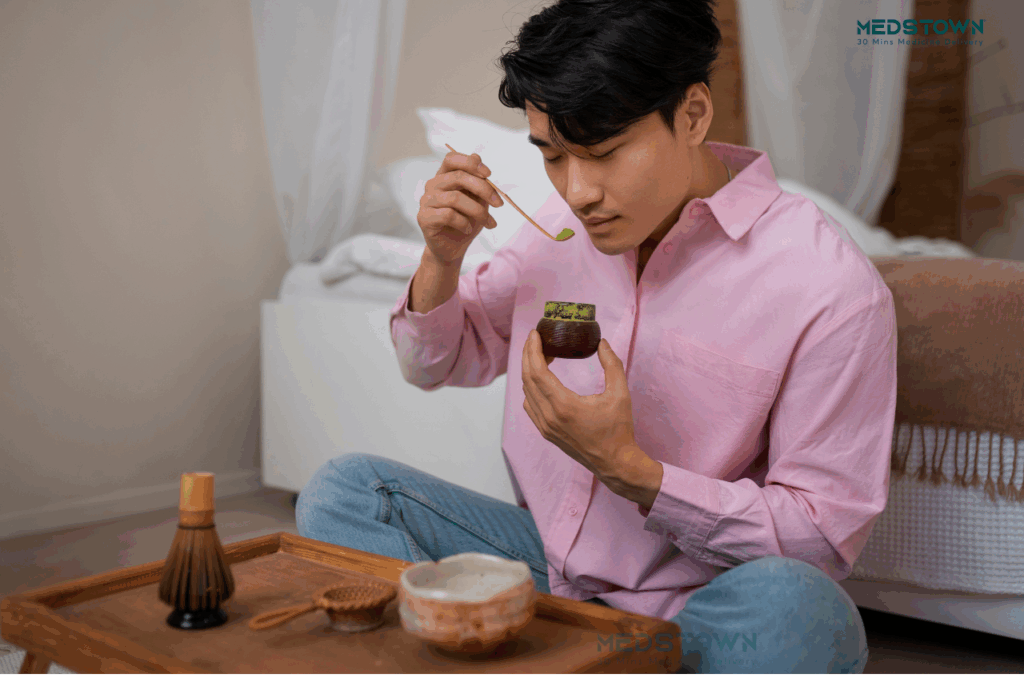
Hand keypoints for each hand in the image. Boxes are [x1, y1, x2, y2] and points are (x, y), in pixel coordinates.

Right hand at [417, 151, 503, 266]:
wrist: (453, 248)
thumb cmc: (466, 222)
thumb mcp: (478, 200)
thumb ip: (478, 180)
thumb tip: (476, 155)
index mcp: (444, 176)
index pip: (452, 158)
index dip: (470, 163)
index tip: (489, 174)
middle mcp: (432, 185)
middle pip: (458, 177)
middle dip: (483, 189)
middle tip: (499, 204)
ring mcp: (426, 201)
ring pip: (455, 198)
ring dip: (478, 211)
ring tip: (488, 222)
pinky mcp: (424, 218)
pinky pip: (448, 215)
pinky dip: (463, 223)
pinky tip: (467, 229)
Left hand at [521, 331, 641, 489]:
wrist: (615, 462)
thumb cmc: (618, 429)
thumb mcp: (620, 394)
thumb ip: (612, 365)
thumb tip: (601, 342)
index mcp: (564, 405)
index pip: (537, 372)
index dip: (532, 350)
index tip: (535, 334)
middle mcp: (549, 417)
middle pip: (527, 379)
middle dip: (529, 356)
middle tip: (536, 339)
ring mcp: (545, 426)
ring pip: (526, 392)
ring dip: (530, 372)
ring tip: (544, 356)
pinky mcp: (546, 432)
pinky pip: (530, 405)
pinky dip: (532, 388)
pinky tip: (544, 379)